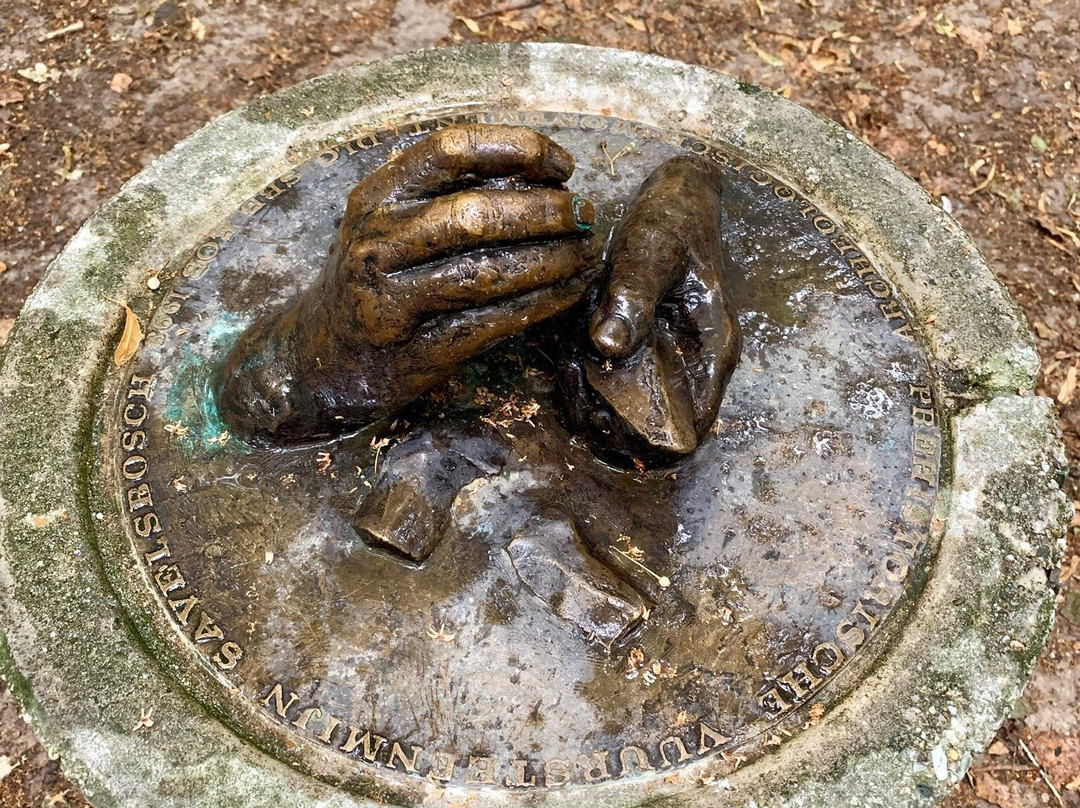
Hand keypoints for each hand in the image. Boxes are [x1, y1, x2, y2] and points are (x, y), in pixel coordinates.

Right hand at [218, 124, 600, 442]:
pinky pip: (493, 322)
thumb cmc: (374, 278)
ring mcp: (392, 299)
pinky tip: (570, 291)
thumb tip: (542, 179)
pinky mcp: (416, 350)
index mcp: (378, 195)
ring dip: (551, 260)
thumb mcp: (391, 222)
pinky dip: (542, 304)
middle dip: (544, 212)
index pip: (452, 149)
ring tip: (585, 252)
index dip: (517, 149)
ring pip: (488, 272)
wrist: (321, 359)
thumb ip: (448, 194)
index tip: (562, 168)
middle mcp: (378, 241)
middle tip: (583, 215)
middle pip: (475, 213)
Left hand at [559, 156, 740, 463]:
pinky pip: (619, 381)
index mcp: (712, 349)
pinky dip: (593, 382)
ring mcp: (669, 357)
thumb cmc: (671, 224)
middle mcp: (694, 362)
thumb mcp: (651, 254)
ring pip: (636, 407)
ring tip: (570, 385)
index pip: (693, 423)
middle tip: (579, 408)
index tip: (606, 425)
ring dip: (600, 406)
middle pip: (660, 423)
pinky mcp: (644, 347)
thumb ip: (632, 298)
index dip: (651, 438)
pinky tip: (568, 367)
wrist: (674, 197)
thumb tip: (607, 345)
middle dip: (617, 426)